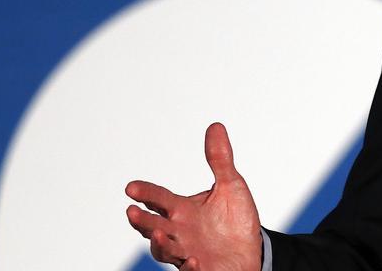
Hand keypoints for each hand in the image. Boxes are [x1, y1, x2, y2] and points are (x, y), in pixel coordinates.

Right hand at [125, 123, 261, 270]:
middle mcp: (179, 232)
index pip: (159, 199)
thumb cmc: (235, 219)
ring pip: (165, 250)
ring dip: (160, 243)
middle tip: (132, 211)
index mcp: (182, 210)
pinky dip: (189, 267)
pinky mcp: (200, 269)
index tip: (131, 187)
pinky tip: (194, 260)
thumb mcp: (231, 186)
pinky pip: (190, 270)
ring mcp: (187, 252)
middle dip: (142, 220)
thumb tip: (216, 126)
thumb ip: (220, 159)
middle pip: (154, 226)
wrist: (250, 249)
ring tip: (159, 233)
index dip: (146, 193)